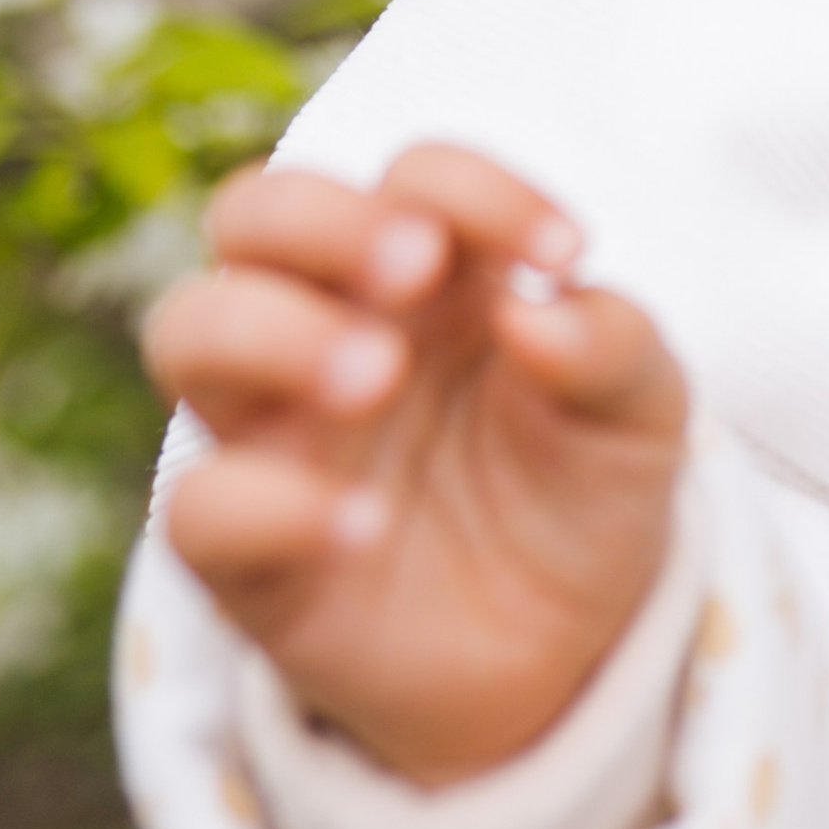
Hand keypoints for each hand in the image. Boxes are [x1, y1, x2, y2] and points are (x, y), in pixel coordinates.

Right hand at [144, 146, 686, 785]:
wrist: (563, 651)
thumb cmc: (584, 491)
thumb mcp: (640, 418)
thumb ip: (615, 346)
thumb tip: (541, 307)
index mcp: (433, 272)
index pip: (414, 177)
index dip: (478, 190)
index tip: (563, 255)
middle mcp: (332, 326)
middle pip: (253, 211)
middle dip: (324, 218)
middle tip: (416, 271)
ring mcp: (276, 433)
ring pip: (188, 327)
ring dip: (271, 331)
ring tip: (377, 376)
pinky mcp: (247, 552)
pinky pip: (196, 507)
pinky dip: (266, 504)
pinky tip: (365, 524)